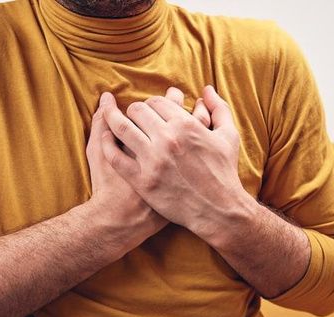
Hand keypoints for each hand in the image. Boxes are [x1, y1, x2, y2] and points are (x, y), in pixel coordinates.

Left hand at [99, 85, 246, 240]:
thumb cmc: (224, 172)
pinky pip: (115, 156)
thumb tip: (207, 89)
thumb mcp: (228, 136)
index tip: (150, 110)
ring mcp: (152, 160)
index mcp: (185, 125)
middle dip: (134, 111)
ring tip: (112, 121)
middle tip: (133, 116)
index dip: (151, 104)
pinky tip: (105, 140)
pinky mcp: (142, 181)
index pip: (157, 101)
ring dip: (114, 120)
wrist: (217, 209)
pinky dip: (106, 144)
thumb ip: (219, 108)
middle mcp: (167, 139)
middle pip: (137, 111)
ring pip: (121, 128)